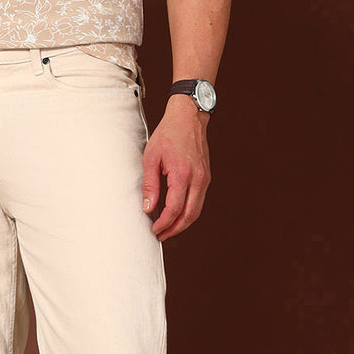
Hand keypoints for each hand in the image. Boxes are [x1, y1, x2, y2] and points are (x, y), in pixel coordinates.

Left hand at [141, 96, 210, 240]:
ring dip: (183, 223)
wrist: (188, 117)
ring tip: (168, 228)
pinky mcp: (206, 177)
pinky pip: (199, 201)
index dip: (164, 223)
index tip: (154, 229)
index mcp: (182, 174)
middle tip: (161, 235)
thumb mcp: (151, 157)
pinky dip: (189, 212)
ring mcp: (204, 178)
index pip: (174, 208)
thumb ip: (150, 184)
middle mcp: (197, 179)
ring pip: (196, 210)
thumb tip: (148, 208)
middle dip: (174, 229)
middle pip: (189, 215)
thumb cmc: (168, 134)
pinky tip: (177, 214)